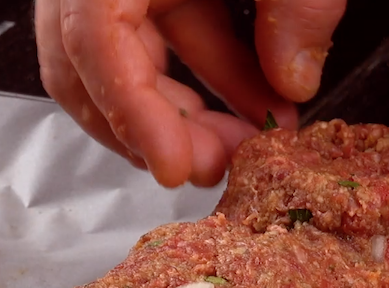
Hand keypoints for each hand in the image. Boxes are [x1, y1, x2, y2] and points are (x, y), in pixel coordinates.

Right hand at [35, 0, 346, 187]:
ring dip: (176, 112)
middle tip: (222, 169)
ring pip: (118, 60)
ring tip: (241, 144)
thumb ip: (298, 3)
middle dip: (156, 128)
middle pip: (91, 64)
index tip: (180, 169)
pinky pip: (154, 34)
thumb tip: (293, 87)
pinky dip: (197, 76)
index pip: (93, 38)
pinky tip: (250, 105)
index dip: (133, 113)